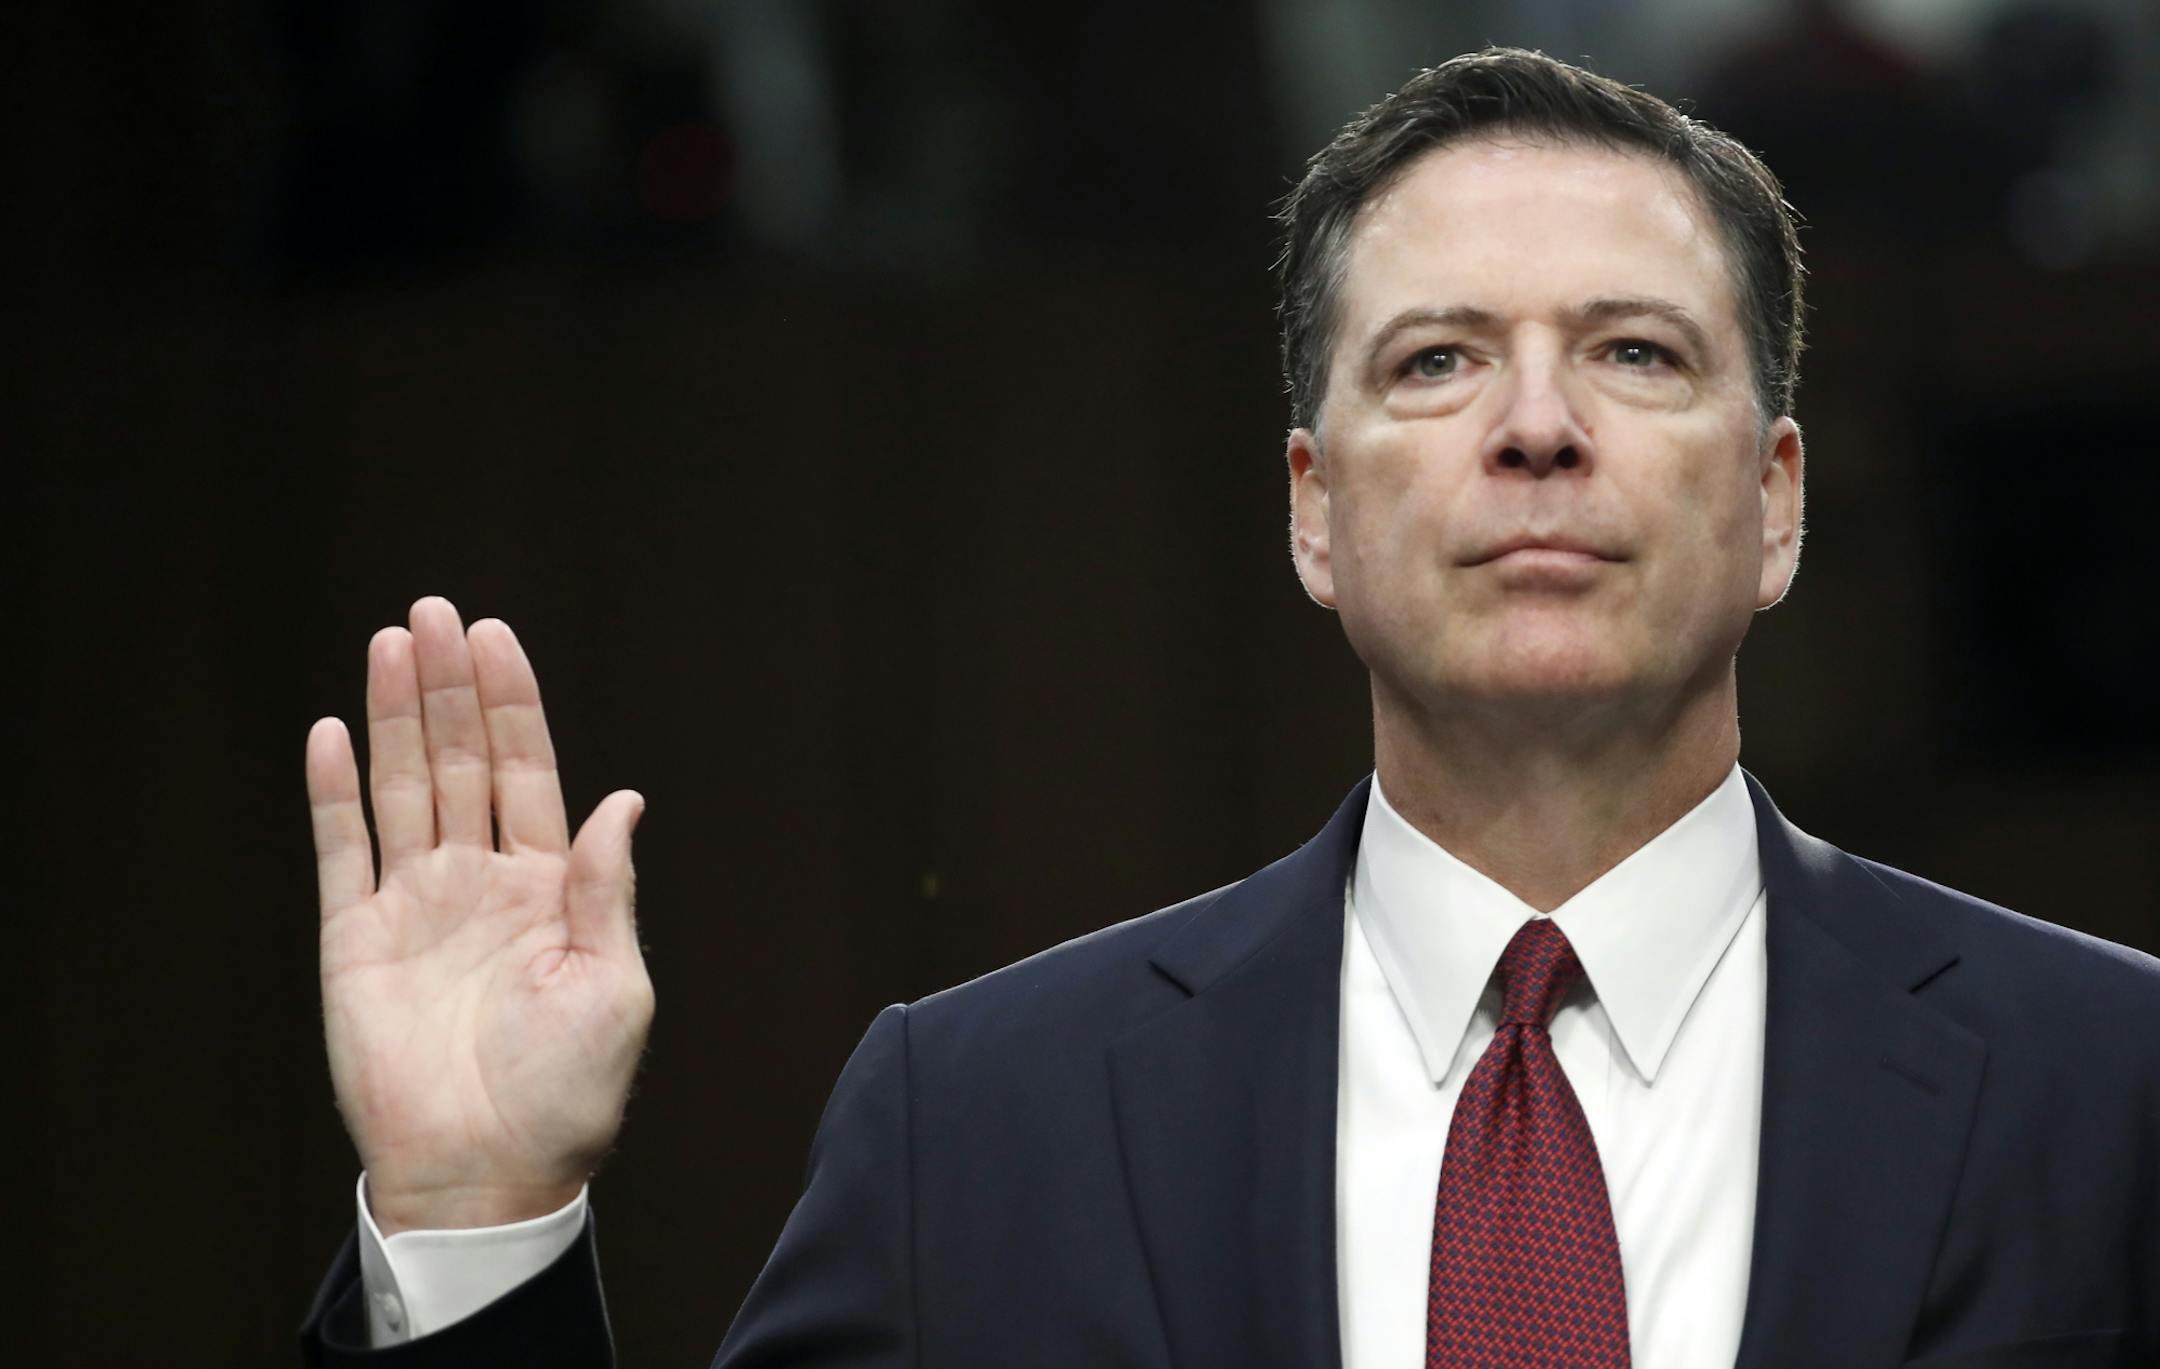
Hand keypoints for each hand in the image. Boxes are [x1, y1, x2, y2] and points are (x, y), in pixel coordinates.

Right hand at [305, 597, 652, 1234]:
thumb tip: (626, 799)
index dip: (511, 704)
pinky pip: (342, 852)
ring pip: (402, 789)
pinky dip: (335, 793)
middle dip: (449, 687)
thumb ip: (607, 889)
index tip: (495, 636)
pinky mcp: (357, 942)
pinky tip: (335, 732)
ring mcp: (415, 908)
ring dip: (396, 716)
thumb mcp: (614, 986)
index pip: (526, 772)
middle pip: (460, 762)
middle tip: (433, 611)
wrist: (486, 1175)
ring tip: (390, 643)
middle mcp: (479, 885)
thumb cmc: (565, 1094)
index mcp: (548, 890)